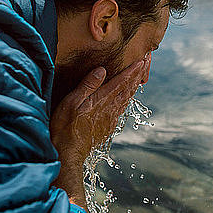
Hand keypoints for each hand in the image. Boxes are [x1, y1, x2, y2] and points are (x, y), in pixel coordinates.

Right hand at [50, 59, 146, 208]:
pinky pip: (123, 108)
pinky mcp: (108, 126)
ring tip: (140, 76)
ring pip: (127, 98)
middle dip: (139, 74)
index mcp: (102, 100)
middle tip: (148, 61)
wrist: (68, 153)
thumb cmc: (65, 127)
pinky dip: (128, 98)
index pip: (122, 81)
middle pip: (129, 88)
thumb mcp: (71, 102)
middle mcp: (110, 108)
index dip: (133, 70)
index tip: (142, 60)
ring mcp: (111, 118)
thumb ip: (88, 85)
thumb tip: (102, 70)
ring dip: (135, 85)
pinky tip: (127, 97)